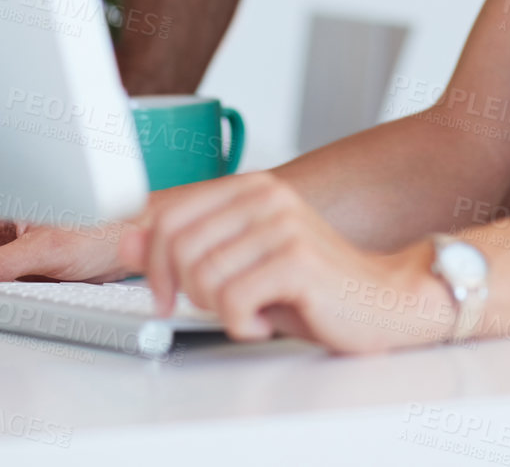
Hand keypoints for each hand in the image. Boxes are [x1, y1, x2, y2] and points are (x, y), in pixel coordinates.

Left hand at [119, 173, 454, 353]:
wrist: (383, 299)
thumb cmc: (312, 284)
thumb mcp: (241, 262)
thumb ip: (186, 247)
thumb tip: (126, 238)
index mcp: (249, 186)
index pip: (166, 212)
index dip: (151, 259)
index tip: (163, 291)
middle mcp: (265, 195)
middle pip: (176, 243)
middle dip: (183, 289)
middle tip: (212, 306)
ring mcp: (282, 223)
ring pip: (201, 275)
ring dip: (216, 309)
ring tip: (247, 309)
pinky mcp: (296, 258)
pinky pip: (231, 300)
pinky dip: (240, 324)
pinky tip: (263, 320)